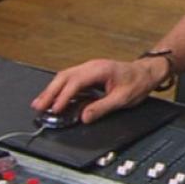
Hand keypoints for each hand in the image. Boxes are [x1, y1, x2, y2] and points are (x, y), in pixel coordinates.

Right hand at [31, 58, 159, 123]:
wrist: (146, 72)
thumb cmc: (137, 82)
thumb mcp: (122, 98)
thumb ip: (102, 108)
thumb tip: (84, 117)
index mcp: (100, 69)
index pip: (75, 82)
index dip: (63, 96)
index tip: (54, 108)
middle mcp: (92, 66)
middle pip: (64, 76)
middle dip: (50, 92)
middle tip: (38, 106)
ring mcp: (89, 68)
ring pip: (64, 76)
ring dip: (52, 89)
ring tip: (39, 103)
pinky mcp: (89, 73)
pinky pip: (70, 79)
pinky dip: (59, 88)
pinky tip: (53, 97)